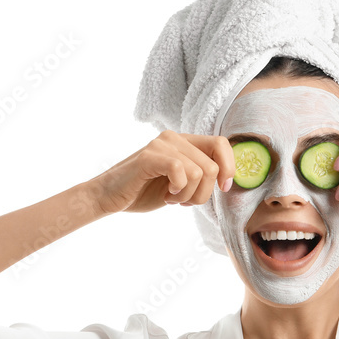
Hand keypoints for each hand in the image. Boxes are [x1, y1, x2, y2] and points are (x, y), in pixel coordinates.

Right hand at [86, 130, 235, 214]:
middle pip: (213, 166)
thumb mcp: (182, 183)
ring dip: (188, 195)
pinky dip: (178, 190)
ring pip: (200, 173)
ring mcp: (161, 144)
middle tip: (184, 200)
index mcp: (185, 142)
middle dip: (204, 193)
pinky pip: (181, 171)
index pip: (221, 144)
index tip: (222, 188)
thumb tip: (228, 180)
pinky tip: (166, 194)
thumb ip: (201, 175)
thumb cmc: (145, 191)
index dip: (229, 168)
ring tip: (171, 197)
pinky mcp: (149, 156)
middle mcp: (175, 138)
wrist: (109, 196)